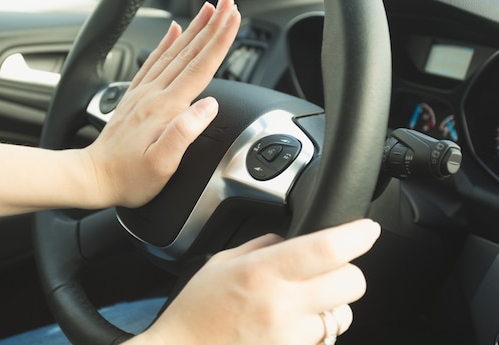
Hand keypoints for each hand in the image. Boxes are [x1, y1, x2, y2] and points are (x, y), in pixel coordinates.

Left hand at [82, 0, 240, 207]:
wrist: (94, 177)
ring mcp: (143, 93)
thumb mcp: (162, 164)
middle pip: (189, 52)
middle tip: (227, 1)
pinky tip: (173, 31)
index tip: (233, 19)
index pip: (199, 68)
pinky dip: (165, 42)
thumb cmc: (129, 177)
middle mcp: (154, 94)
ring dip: (193, 28)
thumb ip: (184, 132)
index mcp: (165, 108)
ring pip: (173, 52)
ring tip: (208, 9)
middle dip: (211, 25)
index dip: (219, 42)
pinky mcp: (136, 96)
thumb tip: (209, 106)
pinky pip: (153, 61)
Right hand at [137, 219, 380, 344]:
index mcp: (262, 273)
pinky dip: (315, 330)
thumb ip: (260, 246)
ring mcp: (291, 338)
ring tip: (299, 306)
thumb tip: (287, 239)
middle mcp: (282, 306)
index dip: (357, 235)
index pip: (327, 248)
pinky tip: (288, 327)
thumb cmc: (197, 312)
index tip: (366, 230)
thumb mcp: (222, 264)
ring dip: (332, 305)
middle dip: (347, 272)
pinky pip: (324, 339)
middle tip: (329, 270)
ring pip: (343, 315)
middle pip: (351, 283)